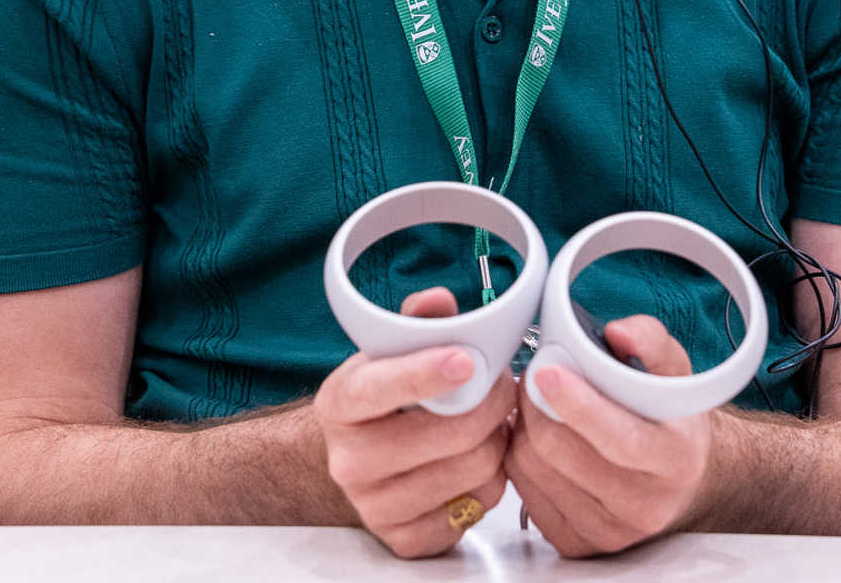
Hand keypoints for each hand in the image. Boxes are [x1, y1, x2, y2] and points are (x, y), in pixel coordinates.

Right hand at [314, 286, 513, 557]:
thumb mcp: (389, 354)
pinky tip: (475, 463)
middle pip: (450, 433)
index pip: (379, 389)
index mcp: (340, 403)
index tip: (466, 360)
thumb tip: (438, 300)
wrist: (360, 462)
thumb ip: (417, 323)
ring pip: (474, 469)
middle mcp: (349, 461)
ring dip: (497, 442)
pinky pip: (479, 506)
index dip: (426, 373)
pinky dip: (491, 482)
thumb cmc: (385, 399)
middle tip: (500, 387)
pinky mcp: (406, 540)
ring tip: (489, 425)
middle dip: (492, 404)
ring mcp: (374, 507)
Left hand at [505, 315, 711, 555]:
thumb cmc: (669, 419)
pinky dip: (520, 460)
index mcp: (674, 458)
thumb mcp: (675, 371)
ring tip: (537, 408)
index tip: (547, 372)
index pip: (616, 436)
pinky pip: (524, 494)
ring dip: (523, 430)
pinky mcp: (578, 544)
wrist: (678, 480)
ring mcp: (609, 531)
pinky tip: (537, 442)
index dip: (577, 403)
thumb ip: (651, 341)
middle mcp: (645, 504)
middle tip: (534, 379)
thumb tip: (619, 333)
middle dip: (536, 406)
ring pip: (533, 469)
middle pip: (558, 450)